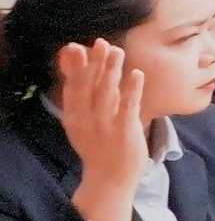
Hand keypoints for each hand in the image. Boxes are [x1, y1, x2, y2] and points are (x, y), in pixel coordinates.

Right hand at [53, 42, 151, 220]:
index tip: (75, 46)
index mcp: (74, 117)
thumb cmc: (98, 145)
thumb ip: (83, 97)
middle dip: (93, 64)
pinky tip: (136, 74)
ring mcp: (105, 125)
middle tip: (100, 42)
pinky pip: (128, 107)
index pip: (72, 87)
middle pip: (88, 87)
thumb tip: (80, 69)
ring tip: (117, 50)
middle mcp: (86, 119)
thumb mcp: (82, 122)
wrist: (109, 178)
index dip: (74, 67)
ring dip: (111, 71)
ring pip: (107, 93)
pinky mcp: (124, 131)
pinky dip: (131, 89)